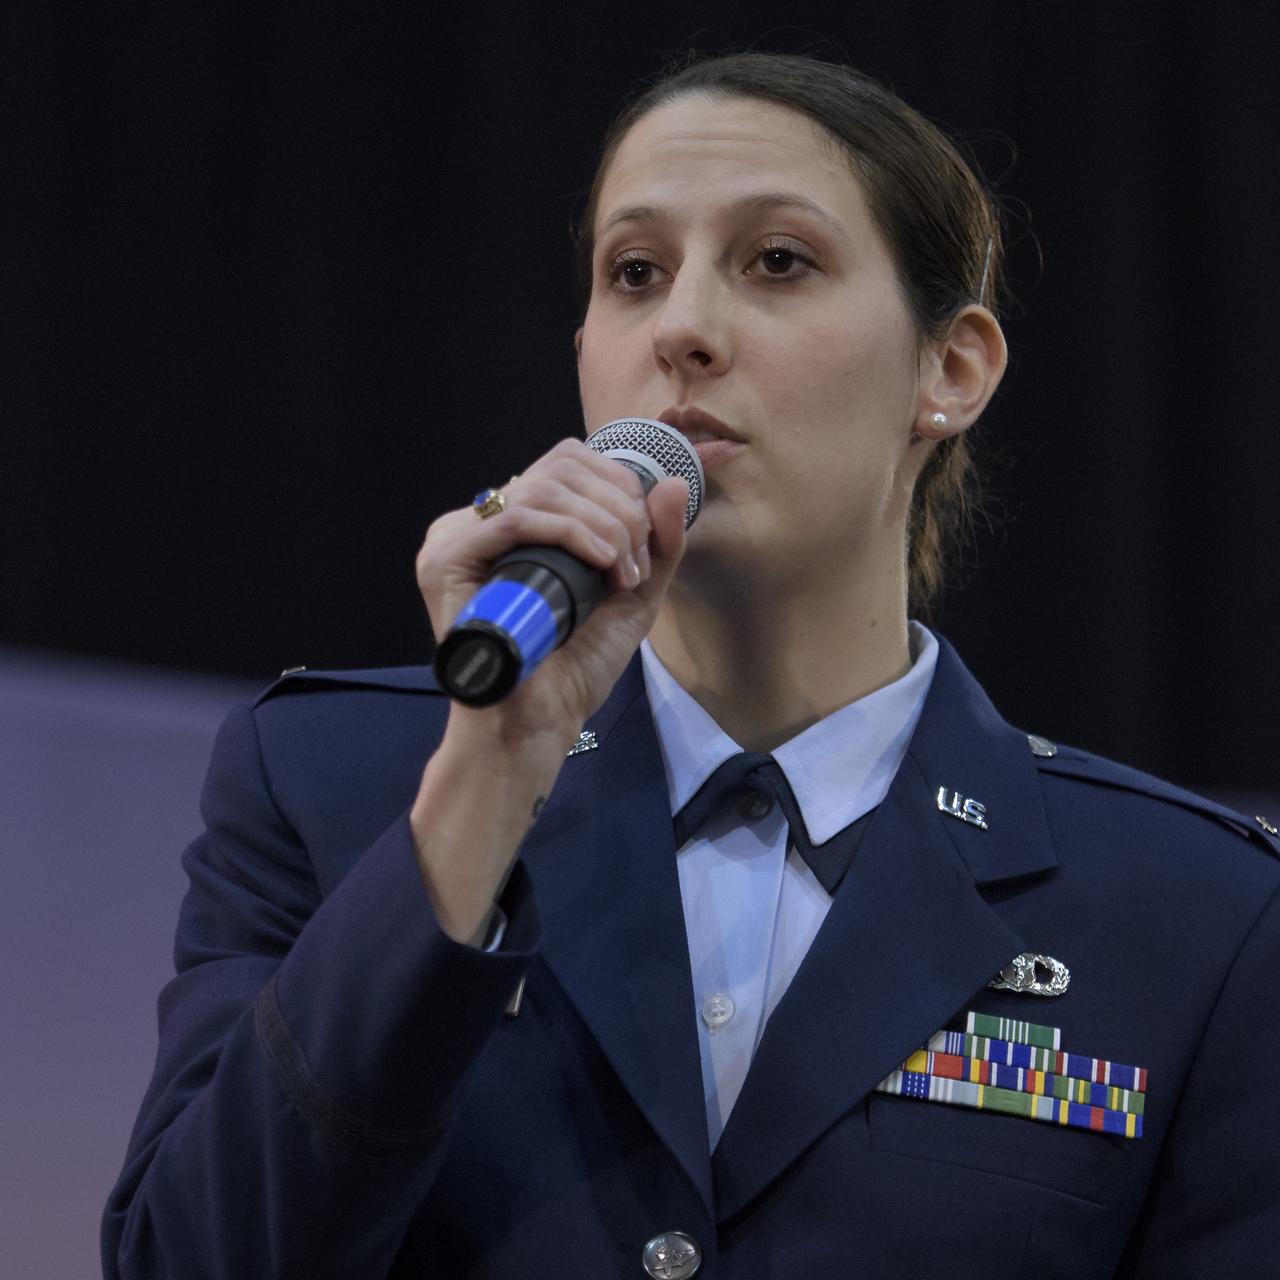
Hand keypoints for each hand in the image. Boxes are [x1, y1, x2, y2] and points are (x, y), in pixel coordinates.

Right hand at [416, 437, 688, 747]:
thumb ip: (658, 542)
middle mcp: (485, 522)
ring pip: (544, 487)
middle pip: (561, 465)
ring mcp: (459, 537)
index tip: (644, 545)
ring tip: (620, 574)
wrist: (538, 721)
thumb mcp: (633, 595)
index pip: (570, 463)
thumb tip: (673, 483)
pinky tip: (600, 564)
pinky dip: (571, 532)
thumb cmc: (574, 667)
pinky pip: (517, 517)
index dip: (620, 487)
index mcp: (519, 523)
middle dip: (617, 507)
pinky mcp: (446, 559)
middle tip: (635, 563)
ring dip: (602, 525)